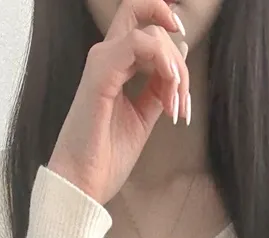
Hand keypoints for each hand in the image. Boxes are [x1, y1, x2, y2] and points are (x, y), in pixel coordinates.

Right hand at [47, 0, 190, 205]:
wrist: (84, 182)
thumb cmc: (106, 156)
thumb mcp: (143, 117)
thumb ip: (158, 88)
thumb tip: (180, 59)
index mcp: (115, 67)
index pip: (142, 25)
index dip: (167, 26)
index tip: (185, 53)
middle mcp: (106, 58)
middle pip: (153, 29)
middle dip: (180, 65)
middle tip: (182, 105)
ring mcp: (102, 62)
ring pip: (152, 35)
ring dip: (175, 69)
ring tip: (175, 107)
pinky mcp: (101, 72)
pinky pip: (138, 43)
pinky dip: (162, 61)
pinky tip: (169, 87)